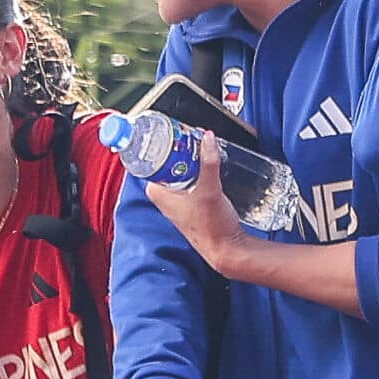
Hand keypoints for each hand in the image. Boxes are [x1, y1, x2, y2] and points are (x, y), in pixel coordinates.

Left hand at [144, 137, 253, 270]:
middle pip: (167, 160)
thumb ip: (209, 163)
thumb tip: (207, 138)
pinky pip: (190, 175)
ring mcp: (177, 198)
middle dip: (180, 146)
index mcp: (156, 192)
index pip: (152, 157)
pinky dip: (198, 167)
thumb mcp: (209, 191)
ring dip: (190, 156)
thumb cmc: (211, 229)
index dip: (162, 141)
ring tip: (201, 143)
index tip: (175, 129)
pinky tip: (208, 160)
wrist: (226, 249)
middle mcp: (163, 195)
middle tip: (192, 134)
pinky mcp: (190, 200)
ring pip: (180, 167)